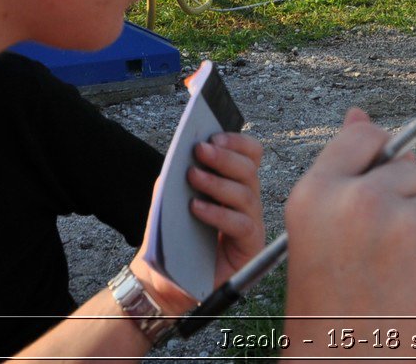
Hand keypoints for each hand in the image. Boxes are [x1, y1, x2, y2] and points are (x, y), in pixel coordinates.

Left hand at [131, 132, 264, 314]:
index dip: (237, 142)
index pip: (250, 155)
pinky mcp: (249, 247)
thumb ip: (179, 175)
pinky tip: (196, 208)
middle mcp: (248, 202)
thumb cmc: (173, 237)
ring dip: (218, 182)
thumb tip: (183, 152)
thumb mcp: (172, 199)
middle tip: (201, 150)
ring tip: (193, 176)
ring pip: (246, 194)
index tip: (214, 136)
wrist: (164, 279)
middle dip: (225, 157)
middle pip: (249, 170)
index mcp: (234, 184)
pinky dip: (218, 213)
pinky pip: (241, 224)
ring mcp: (251, 224)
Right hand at [282, 108, 415, 357]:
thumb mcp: (313, 230)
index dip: (373, 162)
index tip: (372, 188)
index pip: (364, 137)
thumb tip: (361, 114)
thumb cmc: (328, 305)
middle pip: (408, 169)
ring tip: (394, 278)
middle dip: (401, 203)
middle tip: (375, 253)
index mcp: (318, 193)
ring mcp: (412, 225)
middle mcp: (364, 201)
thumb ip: (342, 169)